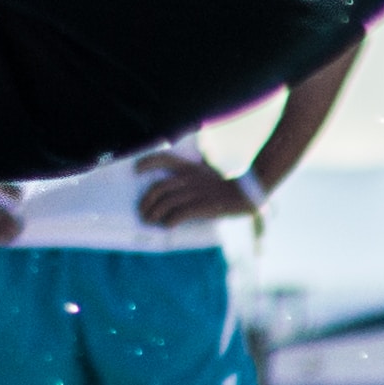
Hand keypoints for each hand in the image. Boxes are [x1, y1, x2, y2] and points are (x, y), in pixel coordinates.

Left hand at [128, 154, 262, 230]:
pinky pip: (179, 214)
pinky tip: (167, 226)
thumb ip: (192, 170)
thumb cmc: (225, 185)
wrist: (248, 193)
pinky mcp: (203, 207)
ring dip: (153, 213)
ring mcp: (195, 193)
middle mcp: (189, 178)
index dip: (147, 163)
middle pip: (158, 188)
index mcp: (190, 167)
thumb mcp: (207, 171)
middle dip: (146, 201)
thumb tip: (176, 177)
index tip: (136, 171)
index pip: (164, 159)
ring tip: (149, 221)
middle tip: (142, 211)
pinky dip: (170, 221)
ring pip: (165, 202)